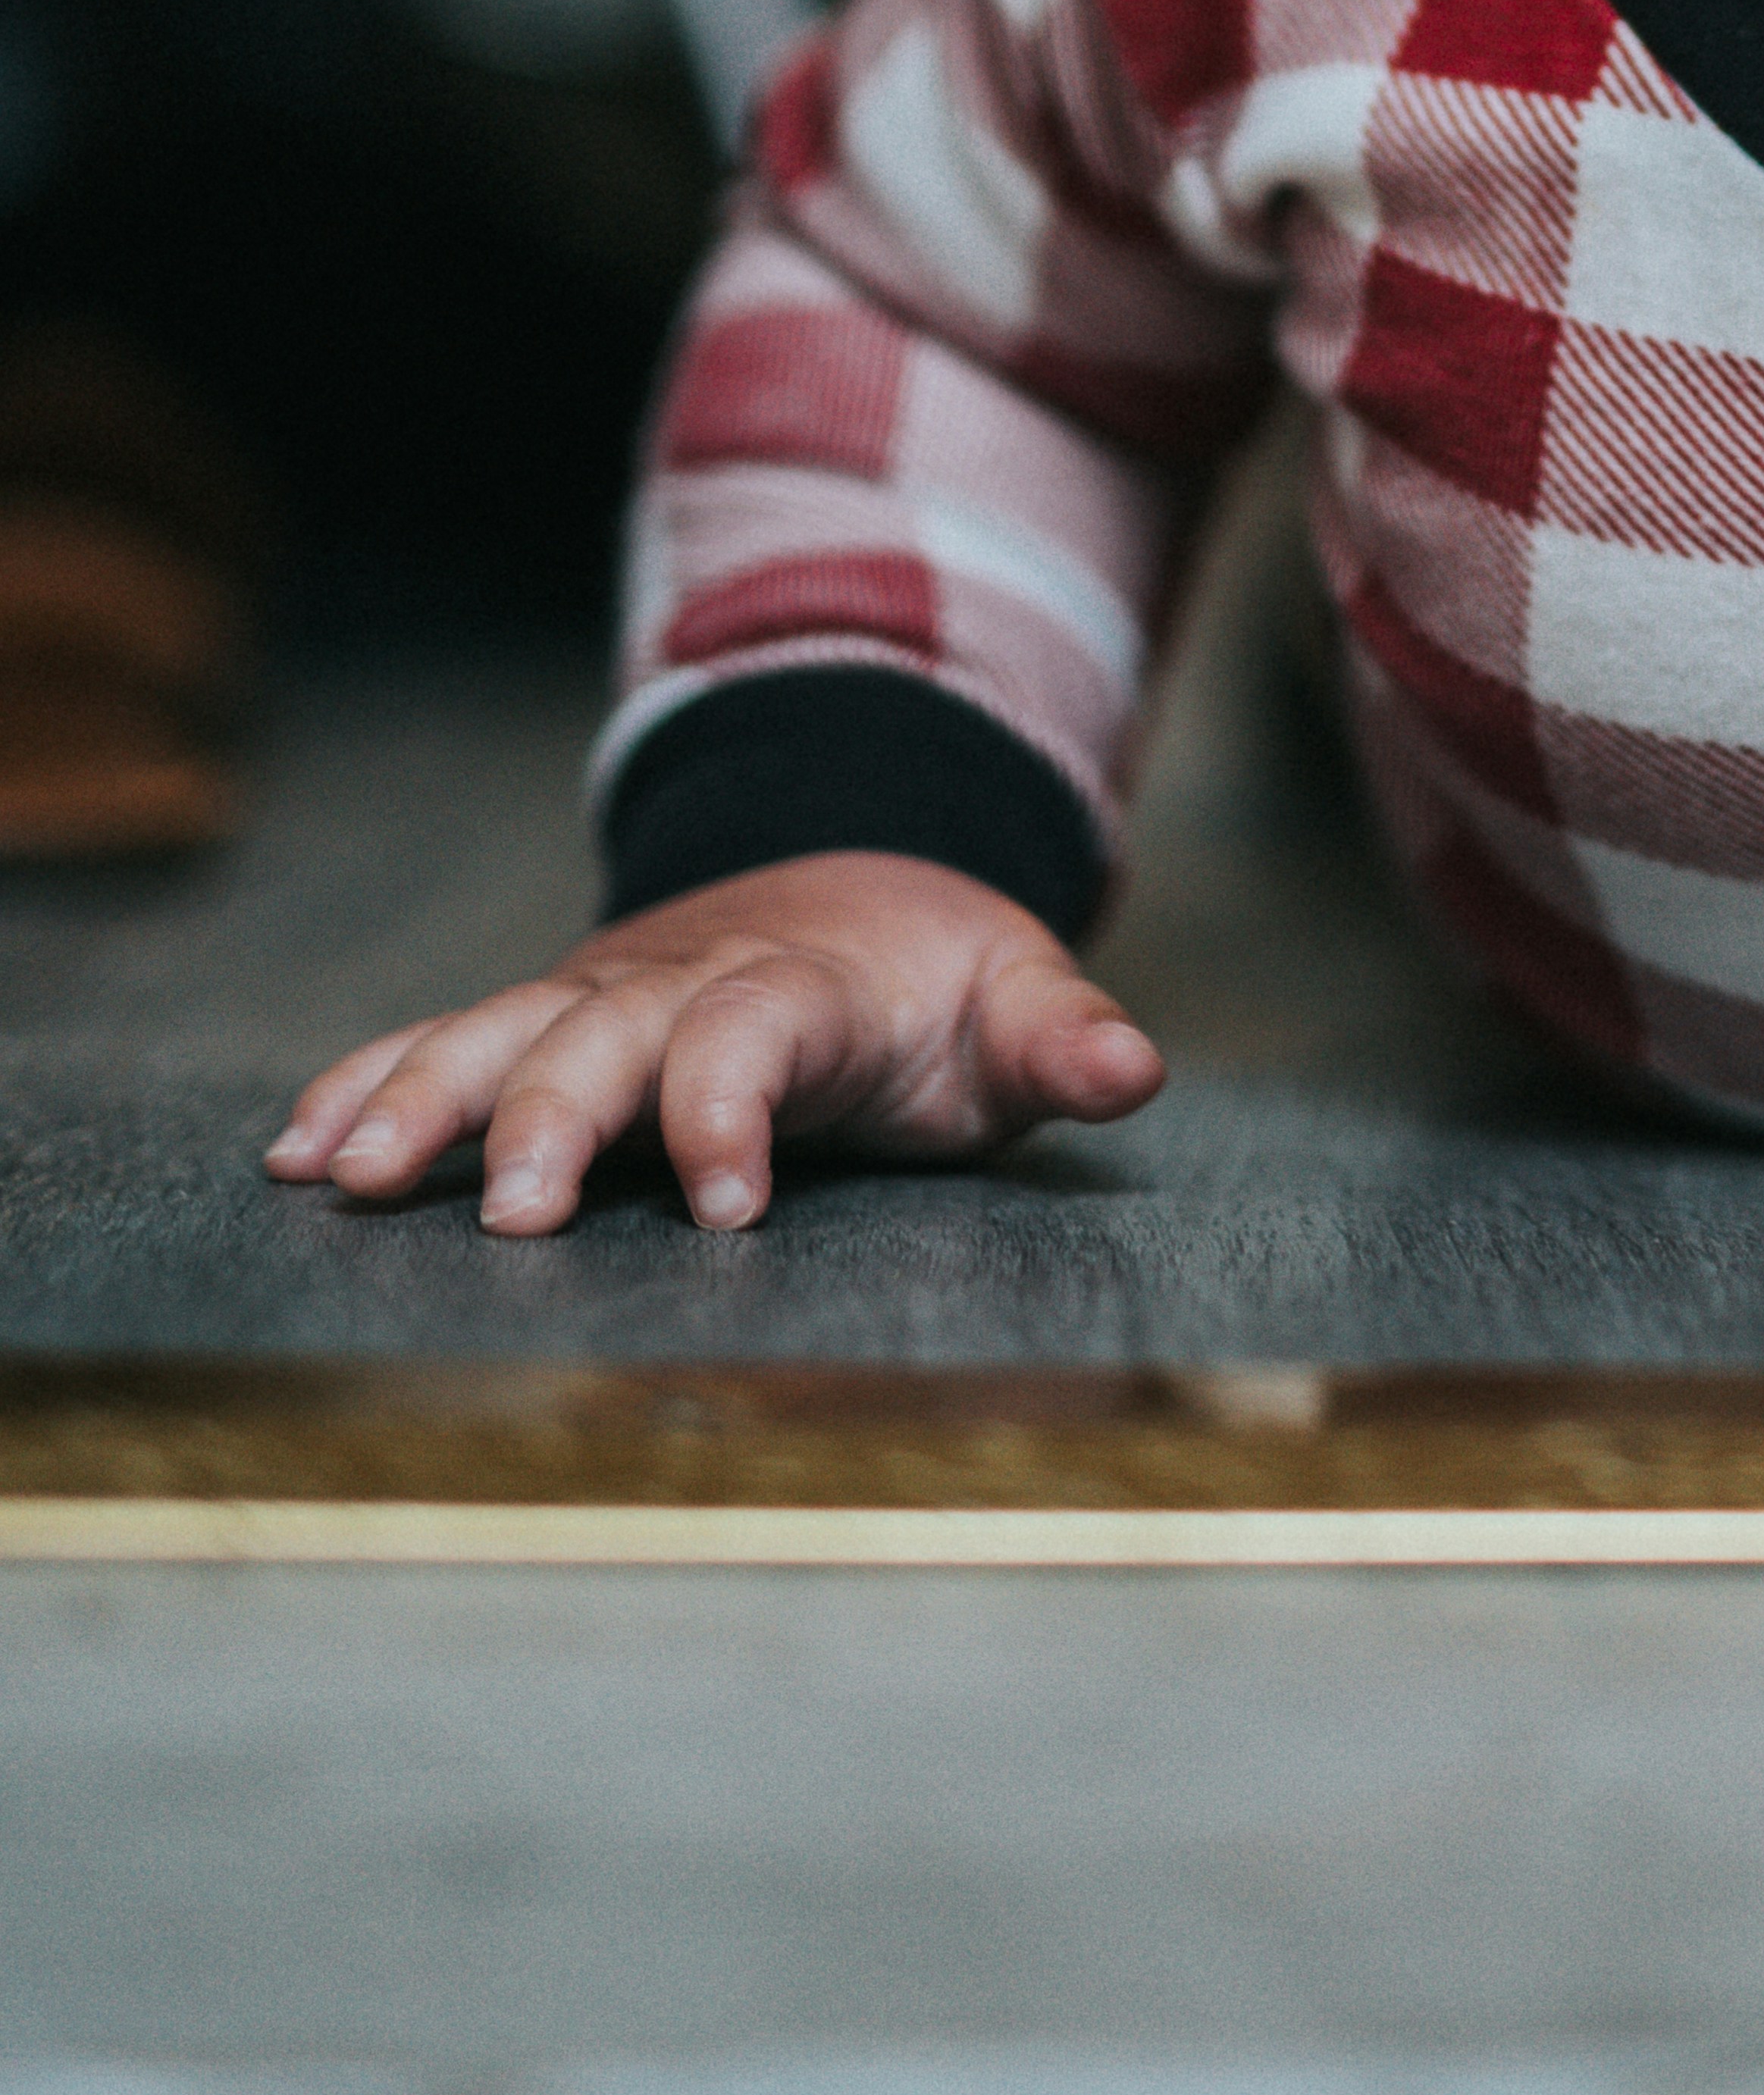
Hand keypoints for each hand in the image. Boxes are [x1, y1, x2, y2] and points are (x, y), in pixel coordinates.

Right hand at [263, 853, 1165, 1237]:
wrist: (862, 878)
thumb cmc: (938, 982)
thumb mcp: (1016, 1000)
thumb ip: (1064, 1038)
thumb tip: (1134, 1066)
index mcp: (803, 982)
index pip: (758, 1035)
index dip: (734, 1113)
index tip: (727, 1208)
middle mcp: (680, 979)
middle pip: (600, 1039)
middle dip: (547, 1119)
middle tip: (508, 1216)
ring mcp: (599, 994)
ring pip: (495, 1032)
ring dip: (418, 1099)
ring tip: (338, 1175)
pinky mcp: (547, 1016)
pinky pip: (441, 1038)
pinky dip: (366, 1082)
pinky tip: (298, 1150)